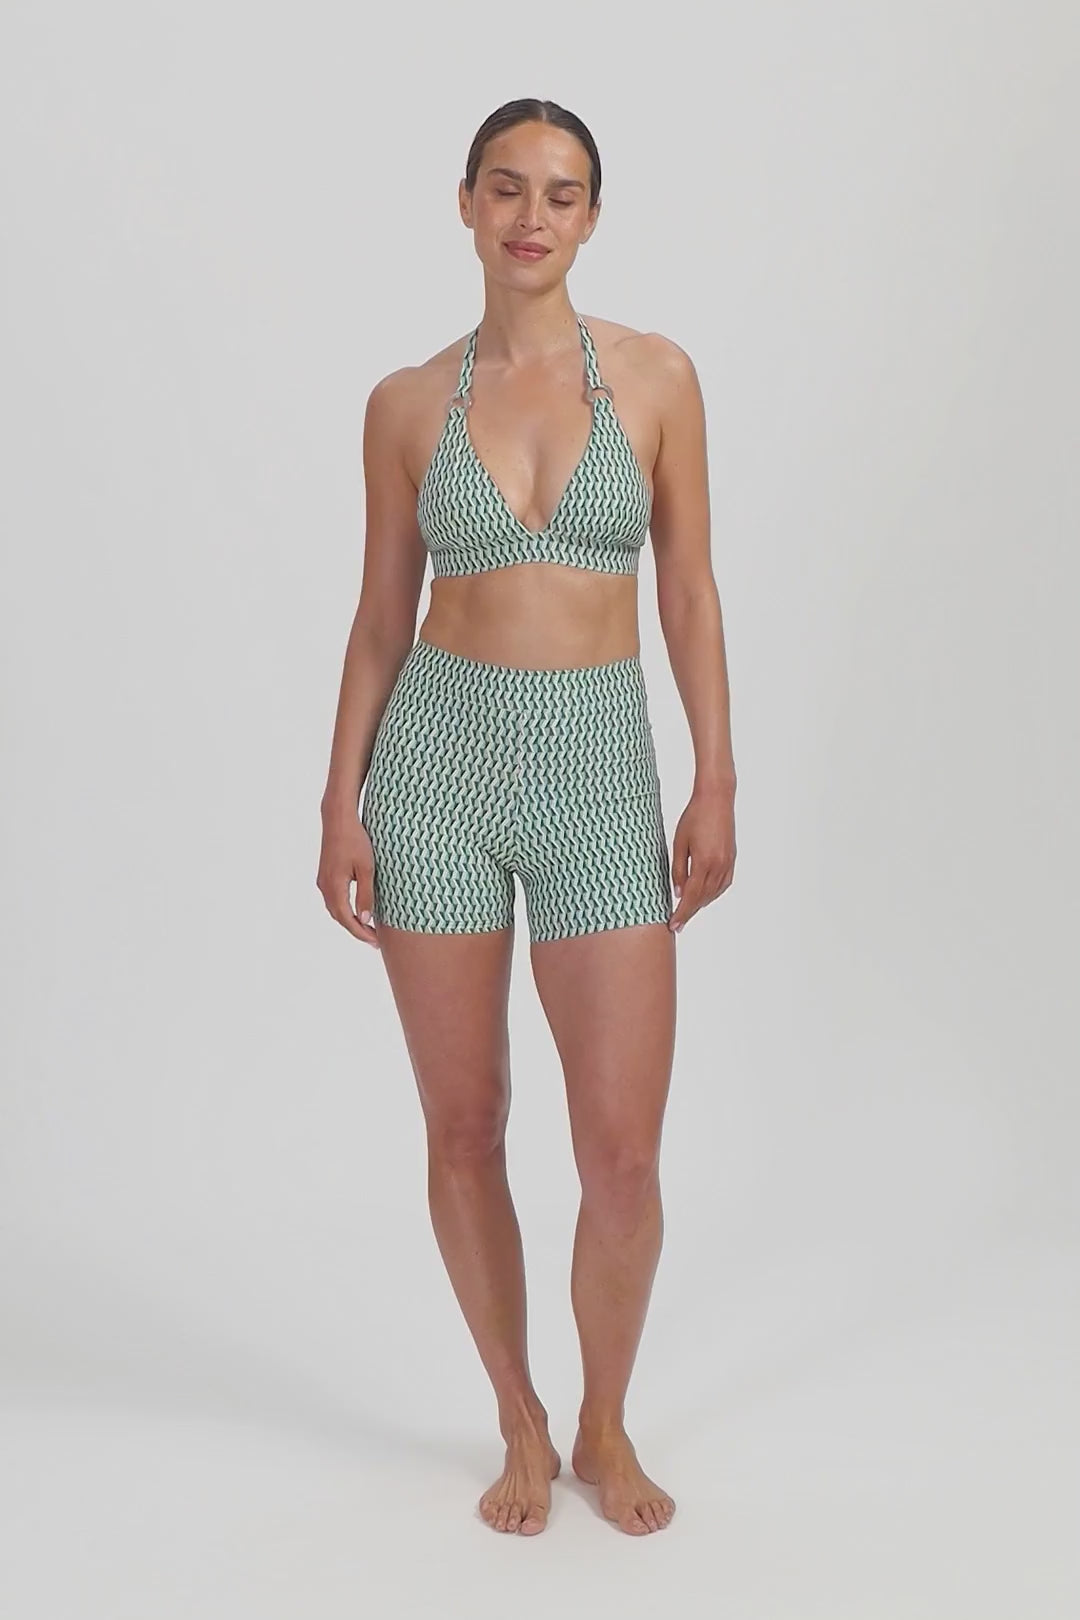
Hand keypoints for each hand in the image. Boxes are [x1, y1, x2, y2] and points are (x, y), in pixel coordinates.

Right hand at [316, 813, 379, 948]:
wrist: (338, 819)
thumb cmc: (355, 840)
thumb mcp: (366, 869)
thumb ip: (365, 895)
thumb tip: (365, 919)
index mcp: (334, 887)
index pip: (347, 919)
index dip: (361, 933)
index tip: (375, 942)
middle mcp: (325, 887)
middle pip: (340, 917)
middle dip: (357, 930)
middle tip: (374, 940)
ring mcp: (323, 880)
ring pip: (335, 909)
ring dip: (350, 920)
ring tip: (368, 928)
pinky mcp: (325, 874)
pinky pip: (334, 899)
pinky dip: (345, 909)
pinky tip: (357, 910)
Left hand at [668, 785, 735, 932]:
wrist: (716, 799)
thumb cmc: (694, 816)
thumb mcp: (679, 843)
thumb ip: (678, 870)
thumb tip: (679, 893)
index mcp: (704, 862)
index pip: (691, 897)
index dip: (681, 913)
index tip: (673, 925)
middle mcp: (719, 866)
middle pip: (703, 899)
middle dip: (689, 912)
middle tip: (677, 924)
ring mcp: (727, 863)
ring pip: (714, 893)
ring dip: (701, 904)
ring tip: (687, 911)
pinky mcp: (731, 859)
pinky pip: (723, 884)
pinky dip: (713, 893)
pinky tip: (704, 895)